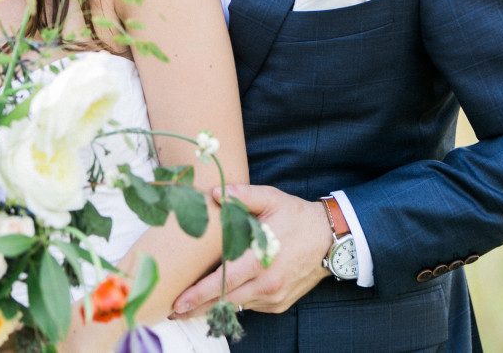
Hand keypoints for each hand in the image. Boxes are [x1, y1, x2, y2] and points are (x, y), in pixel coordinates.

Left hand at [172, 184, 331, 316]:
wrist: (330, 238)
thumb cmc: (297, 217)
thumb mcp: (272, 198)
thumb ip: (243, 195)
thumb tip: (213, 193)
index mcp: (262, 259)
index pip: (224, 282)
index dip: (198, 295)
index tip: (177, 303)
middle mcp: (268, 284)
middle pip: (225, 301)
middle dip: (196, 308)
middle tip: (172, 310)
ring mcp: (274, 297)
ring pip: (237, 306)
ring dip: (214, 307)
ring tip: (190, 306)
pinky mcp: (279, 304)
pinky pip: (250, 306)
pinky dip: (235, 301)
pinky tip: (222, 297)